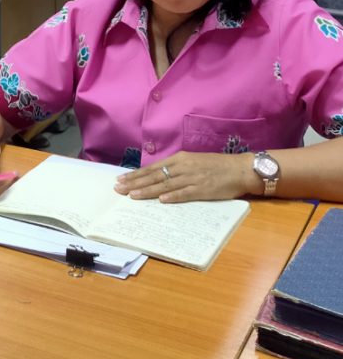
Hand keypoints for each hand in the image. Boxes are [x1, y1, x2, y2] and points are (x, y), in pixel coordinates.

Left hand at [114, 151, 256, 202]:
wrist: (239, 169)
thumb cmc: (215, 166)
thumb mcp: (192, 161)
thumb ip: (175, 168)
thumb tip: (157, 176)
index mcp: (179, 159)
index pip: (152, 168)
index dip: (136, 174)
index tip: (121, 180)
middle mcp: (183, 167)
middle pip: (155, 176)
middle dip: (135, 183)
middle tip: (119, 189)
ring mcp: (192, 178)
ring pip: (165, 185)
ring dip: (148, 191)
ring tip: (133, 196)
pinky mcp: (203, 189)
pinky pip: (185, 193)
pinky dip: (173, 196)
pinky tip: (161, 200)